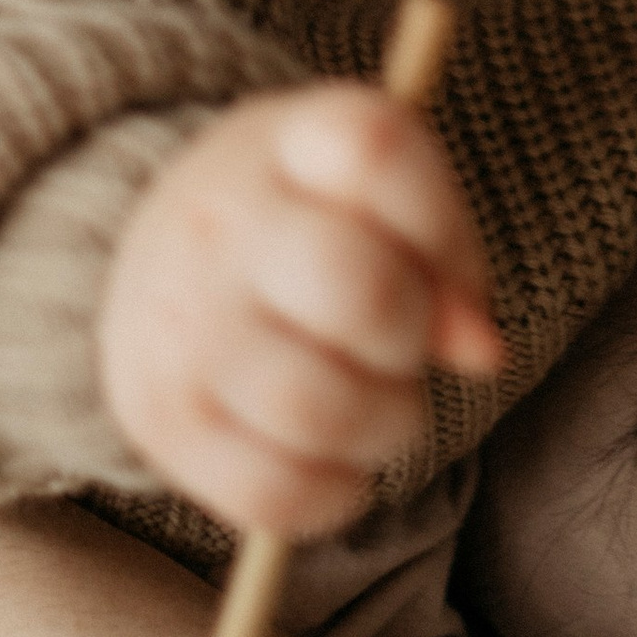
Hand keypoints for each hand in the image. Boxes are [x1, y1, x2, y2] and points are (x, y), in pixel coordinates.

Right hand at [97, 82, 502, 534]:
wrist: (152, 256)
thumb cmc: (303, 221)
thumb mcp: (373, 195)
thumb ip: (445, 253)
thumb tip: (485, 353)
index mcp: (284, 140)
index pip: (380, 152)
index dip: (439, 222)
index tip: (442, 267)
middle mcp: (219, 223)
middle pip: (361, 292)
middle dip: (411, 337)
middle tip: (401, 346)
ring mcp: (179, 324)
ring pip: (320, 408)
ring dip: (385, 426)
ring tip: (380, 409)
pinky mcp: (159, 419)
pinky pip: (274, 493)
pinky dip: (334, 496)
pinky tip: (340, 466)